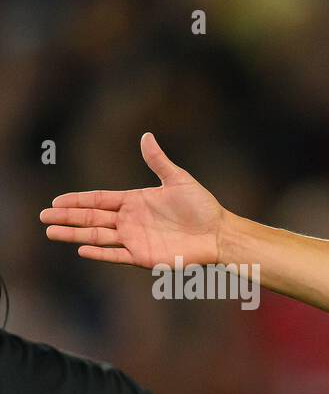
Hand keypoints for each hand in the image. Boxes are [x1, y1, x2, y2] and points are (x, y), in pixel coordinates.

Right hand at [41, 132, 226, 267]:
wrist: (219, 233)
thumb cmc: (202, 207)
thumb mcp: (178, 179)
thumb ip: (158, 161)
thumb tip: (146, 136)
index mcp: (135, 201)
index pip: (99, 200)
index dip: (77, 201)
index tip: (56, 201)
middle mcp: (130, 221)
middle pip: (92, 219)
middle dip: (67, 217)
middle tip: (43, 216)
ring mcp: (135, 239)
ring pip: (98, 237)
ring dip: (74, 234)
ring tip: (51, 232)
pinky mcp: (144, 257)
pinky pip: (117, 255)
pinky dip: (100, 253)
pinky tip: (81, 249)